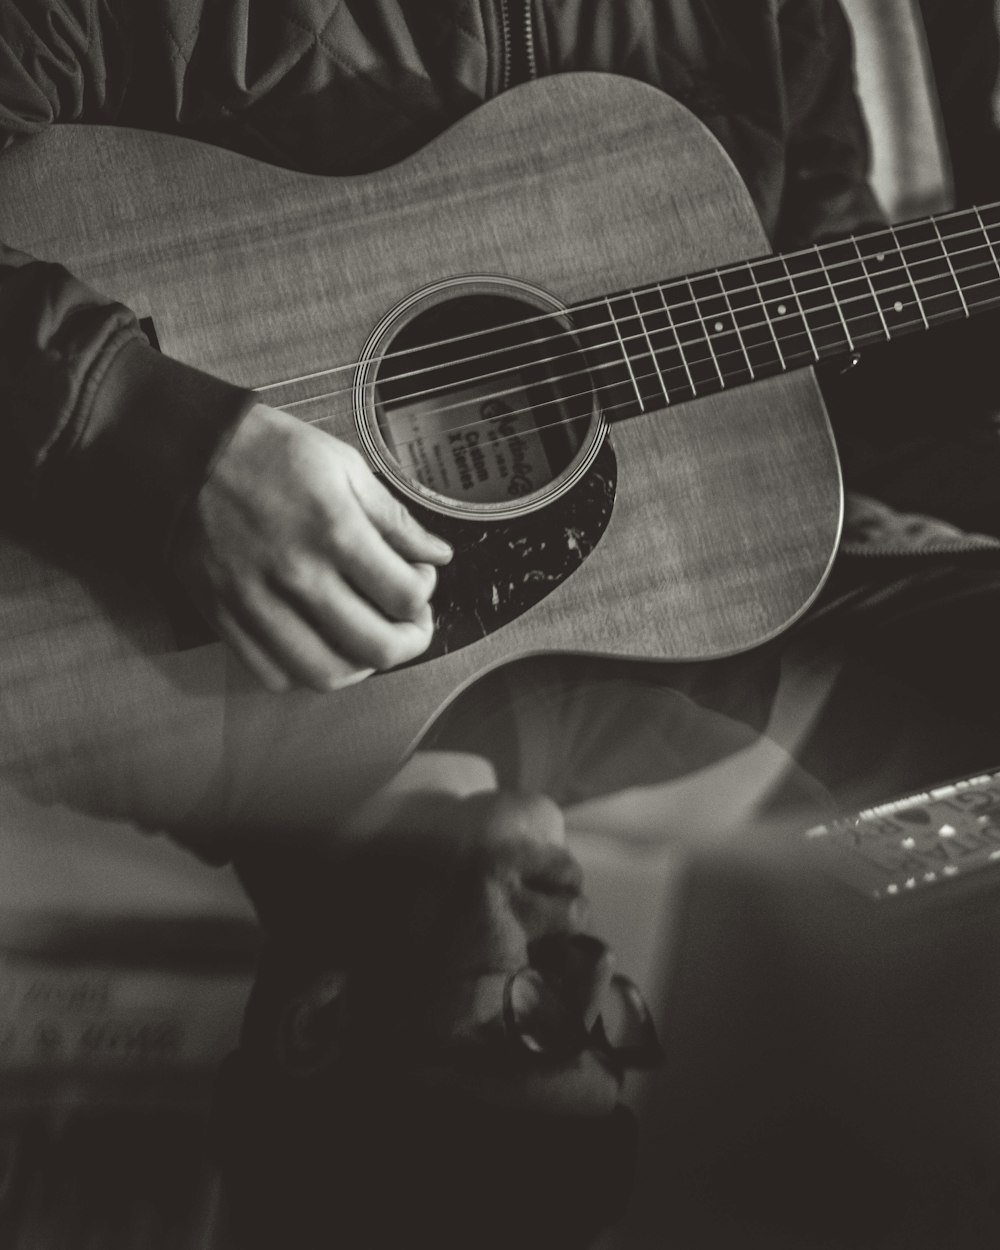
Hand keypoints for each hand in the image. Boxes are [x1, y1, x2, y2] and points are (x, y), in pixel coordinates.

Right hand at [169, 403, 452, 690]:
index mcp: (334, 530)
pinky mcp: (225, 617)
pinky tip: (318, 645)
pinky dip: (304, 672)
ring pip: (327, 673)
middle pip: (376, 647)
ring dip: (360, 665)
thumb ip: (393, 517)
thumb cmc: (266, 452)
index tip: (419, 580)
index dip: (424, 594)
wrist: (186, 451)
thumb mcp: (342, 464)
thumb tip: (436, 554)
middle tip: (410, 624)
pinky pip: (274, 674)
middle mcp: (297, 574)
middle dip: (410, 641)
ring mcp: (257, 603)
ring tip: (366, 640)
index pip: (405, 596)